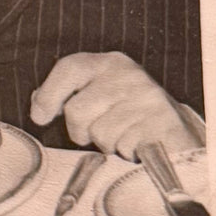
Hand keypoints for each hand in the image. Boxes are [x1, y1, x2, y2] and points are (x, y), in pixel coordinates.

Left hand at [30, 52, 196, 160]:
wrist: (176, 130)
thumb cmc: (126, 112)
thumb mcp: (98, 92)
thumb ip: (67, 93)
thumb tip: (39, 104)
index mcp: (109, 62)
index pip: (69, 68)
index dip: (49, 94)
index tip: (40, 117)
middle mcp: (129, 76)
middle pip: (77, 110)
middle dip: (79, 130)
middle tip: (94, 133)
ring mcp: (148, 99)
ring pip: (100, 133)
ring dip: (105, 144)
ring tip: (121, 136)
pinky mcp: (162, 124)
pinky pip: (123, 147)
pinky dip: (125, 152)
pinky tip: (135, 144)